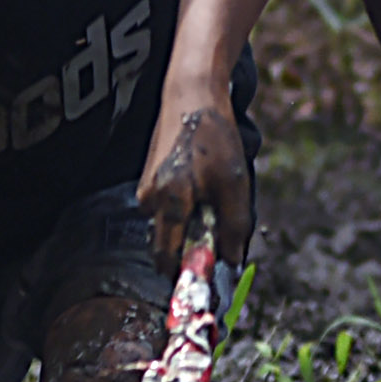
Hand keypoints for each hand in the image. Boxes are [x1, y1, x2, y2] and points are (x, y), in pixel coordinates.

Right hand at [137, 81, 252, 267]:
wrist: (191, 94)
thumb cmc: (214, 136)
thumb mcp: (235, 183)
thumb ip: (234, 227)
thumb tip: (233, 261)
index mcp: (167, 203)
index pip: (168, 258)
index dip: (186, 276)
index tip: (205, 287)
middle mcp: (149, 200)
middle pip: (169, 244)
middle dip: (194, 249)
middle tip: (222, 243)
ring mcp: (146, 190)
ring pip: (172, 226)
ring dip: (194, 225)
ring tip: (217, 200)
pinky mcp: (150, 181)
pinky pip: (170, 209)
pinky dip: (189, 209)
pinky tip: (205, 188)